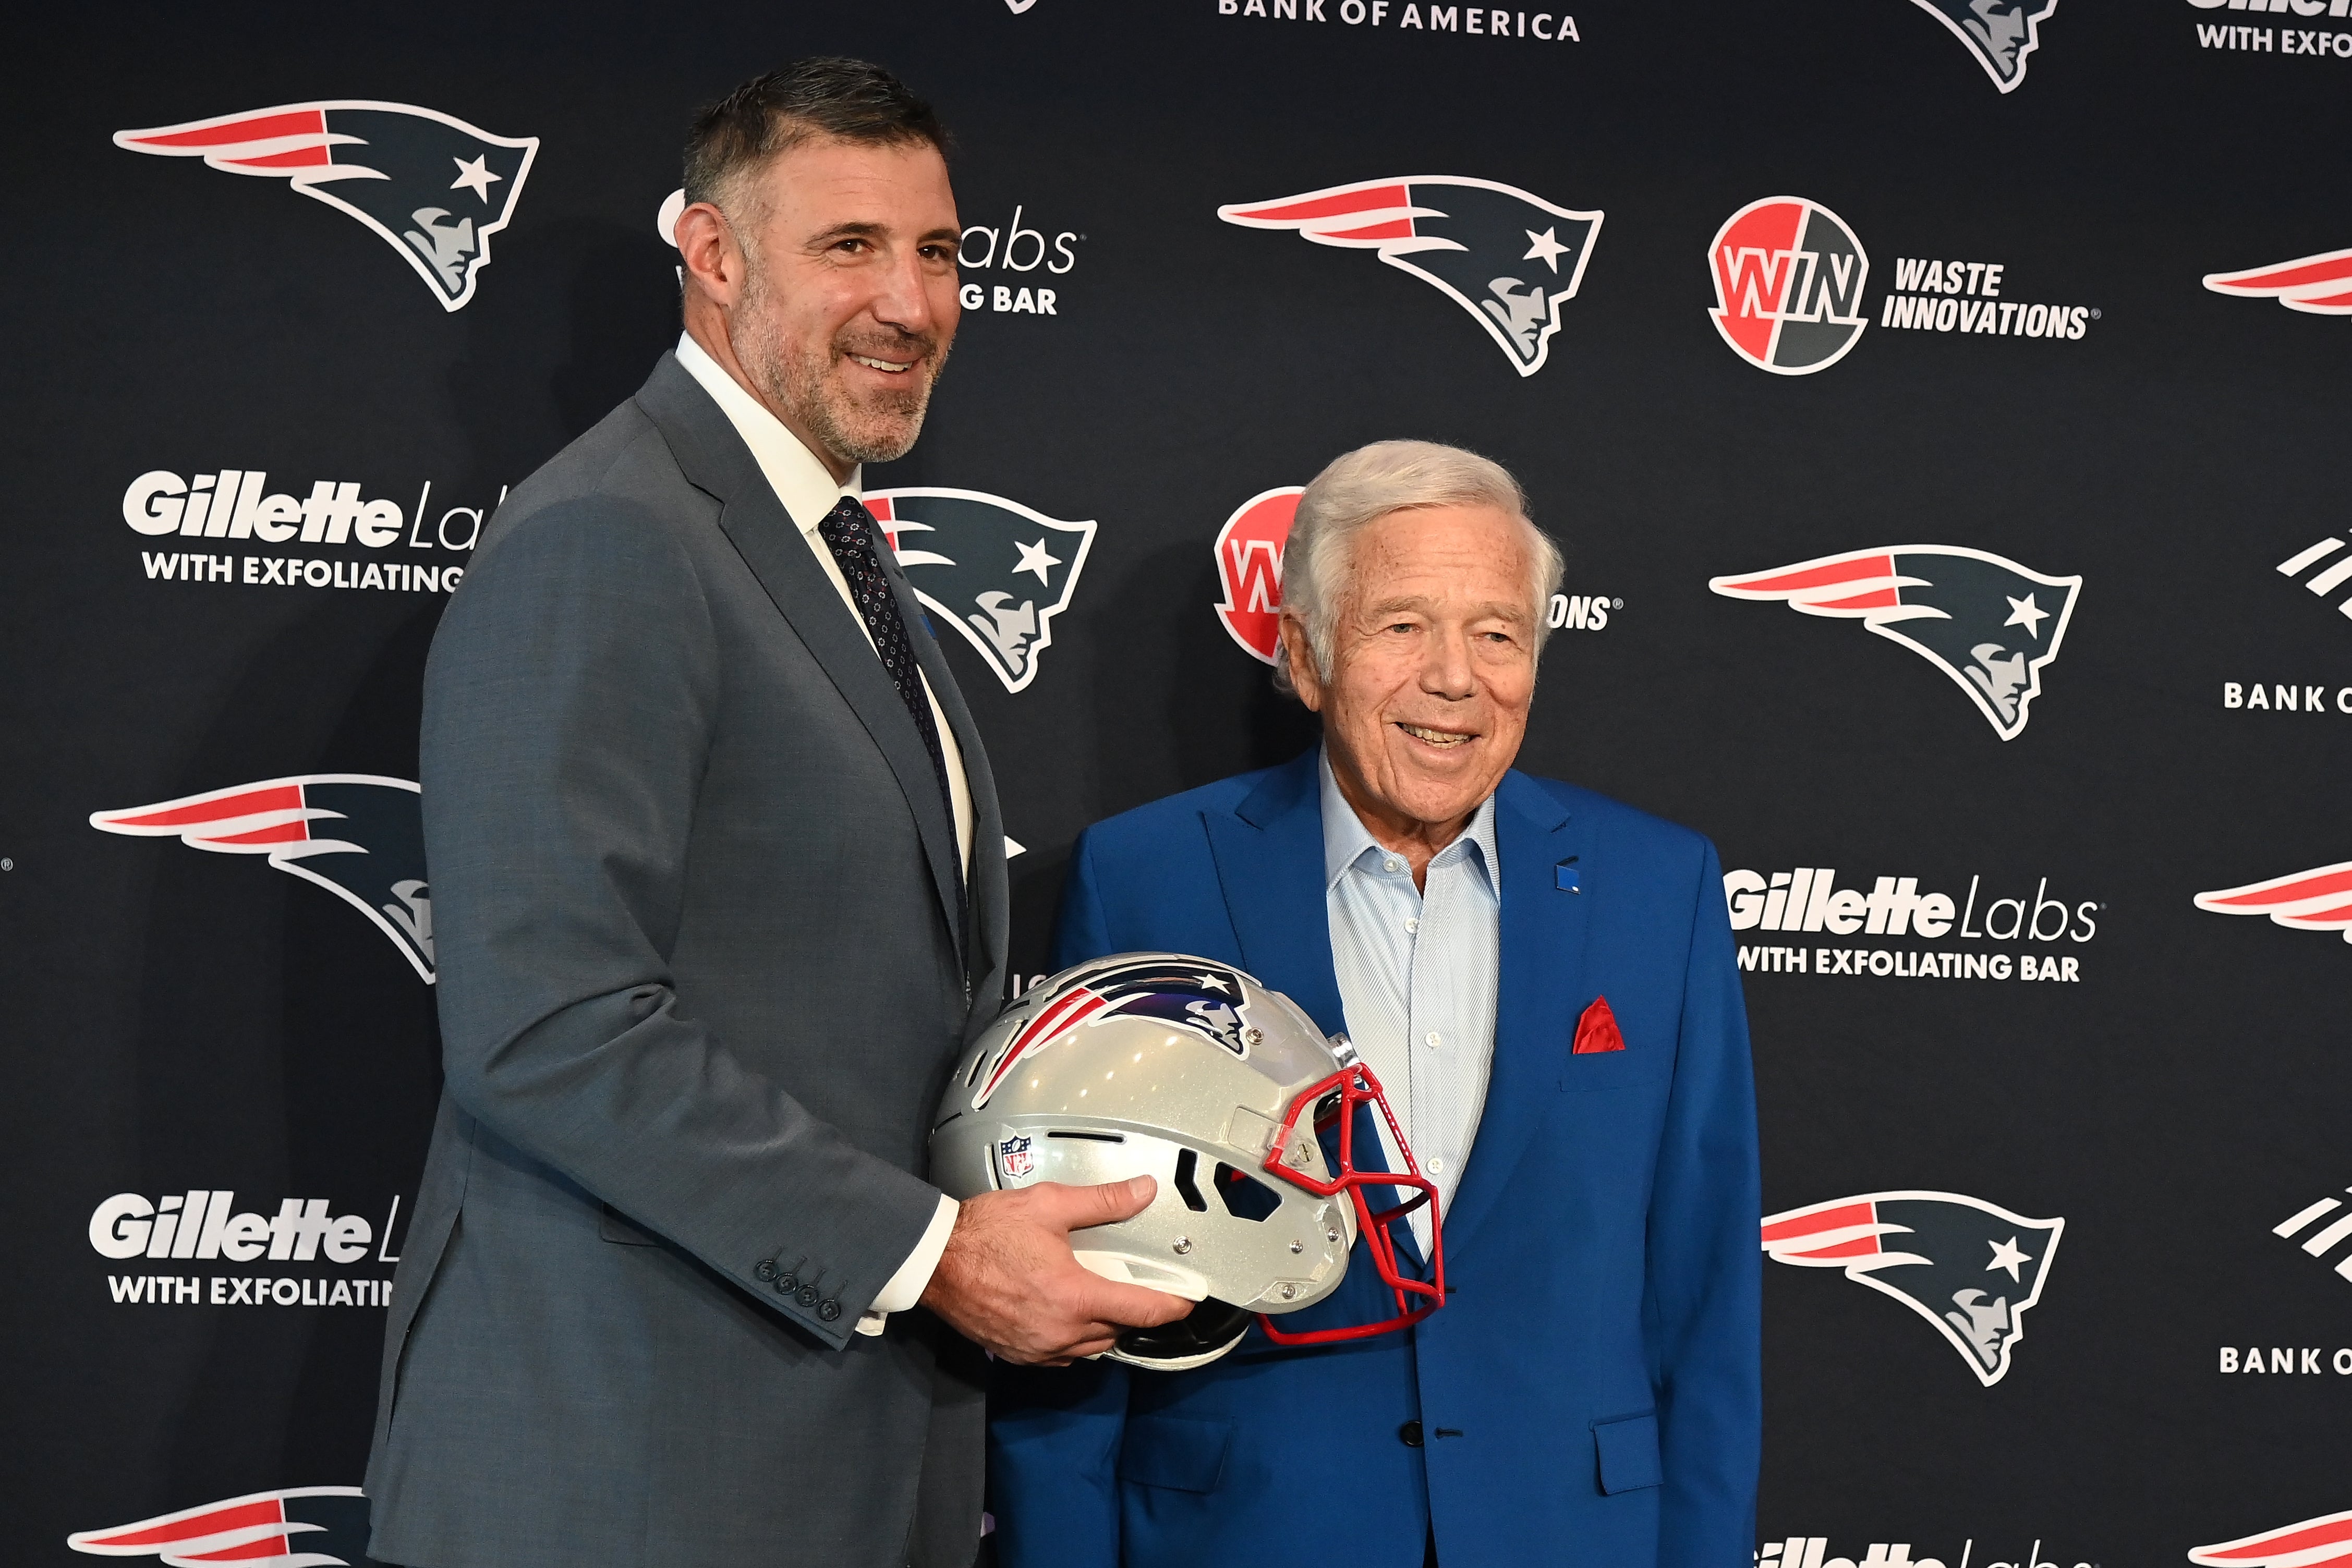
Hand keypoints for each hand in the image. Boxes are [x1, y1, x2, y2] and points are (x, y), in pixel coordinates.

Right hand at [920, 1176, 1192, 1364]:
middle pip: (1118, 1331)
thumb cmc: (983, 1234)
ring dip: (1104, 1326)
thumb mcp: (1048, 1205)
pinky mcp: (1019, 1354)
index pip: (1141, 1310)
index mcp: (1073, 1296)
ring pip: (1092, 1347)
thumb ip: (1101, 1201)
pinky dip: (1075, 1338)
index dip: (1172, 1306)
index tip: (1188, 1301)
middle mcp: (1059, 1331)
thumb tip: (1141, 1191)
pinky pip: (1063, 1354)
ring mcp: (1038, 1348)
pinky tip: (1068, 1314)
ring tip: (1102, 1297)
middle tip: (1139, 1287)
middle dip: (1133, 1312)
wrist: (933, 1262)